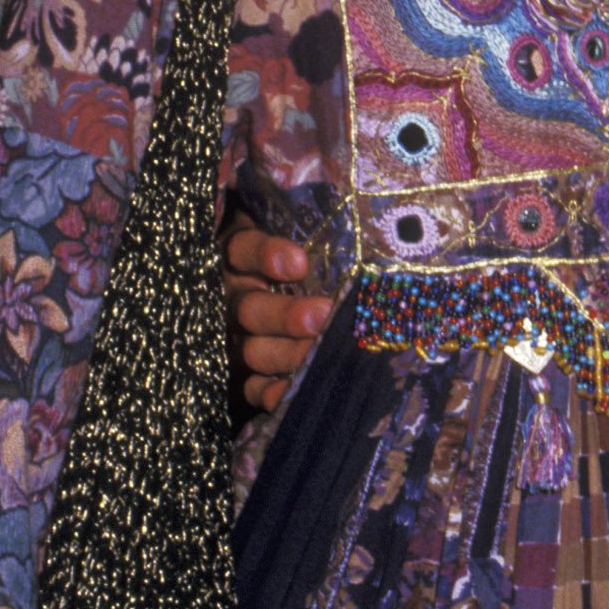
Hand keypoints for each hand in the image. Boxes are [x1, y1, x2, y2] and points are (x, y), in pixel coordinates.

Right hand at [224, 222, 329, 411]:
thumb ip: (324, 226)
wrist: (296, 295)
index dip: (265, 256)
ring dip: (285, 353)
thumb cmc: (317, 255)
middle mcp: (234, 295)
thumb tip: (374, 216)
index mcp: (241, 254)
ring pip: (250, 348)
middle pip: (247, 307)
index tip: (297, 264)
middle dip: (284, 314)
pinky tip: (288, 392)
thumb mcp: (310, 232)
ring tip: (319, 353)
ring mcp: (237, 336)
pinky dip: (268, 392)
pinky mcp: (243, 372)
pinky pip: (249, 386)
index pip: (242, 249)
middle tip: (322, 315)